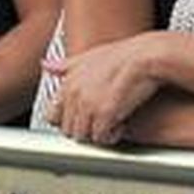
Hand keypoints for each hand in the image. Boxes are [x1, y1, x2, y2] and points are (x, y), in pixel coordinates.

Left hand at [44, 34, 159, 145]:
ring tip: (112, 125)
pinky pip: (101, 137)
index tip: (82, 120)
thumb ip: (65, 65)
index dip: (68, 121)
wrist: (147, 56)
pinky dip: (111, 136)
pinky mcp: (106, 113)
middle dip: (83, 131)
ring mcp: (89, 105)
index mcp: (67, 84)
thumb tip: (46, 65)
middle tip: (101, 125)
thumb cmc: (123, 56)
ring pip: (83, 136)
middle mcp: (74, 95)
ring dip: (97, 135)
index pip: (52, 116)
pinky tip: (121, 126)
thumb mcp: (88, 56)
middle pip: (68, 129)